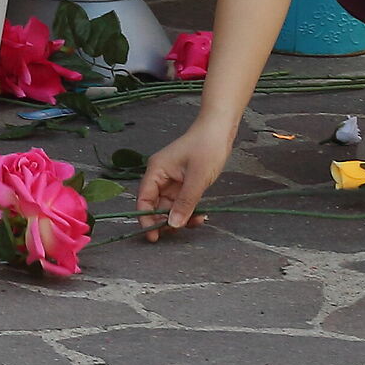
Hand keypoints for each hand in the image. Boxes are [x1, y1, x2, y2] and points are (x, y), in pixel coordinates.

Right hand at [136, 124, 231, 238]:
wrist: (220, 128)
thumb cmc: (206, 146)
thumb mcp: (196, 178)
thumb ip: (184, 203)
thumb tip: (172, 225)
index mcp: (156, 171)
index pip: (144, 199)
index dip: (146, 218)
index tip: (154, 236)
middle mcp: (161, 176)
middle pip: (156, 205)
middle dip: (167, 220)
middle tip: (180, 230)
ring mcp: (174, 180)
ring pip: (171, 206)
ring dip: (182, 216)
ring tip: (197, 221)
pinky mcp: (185, 182)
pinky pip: (183, 202)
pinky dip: (190, 210)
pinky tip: (200, 214)